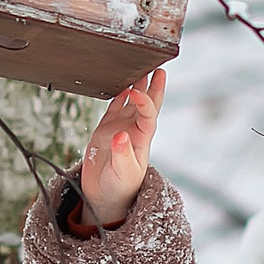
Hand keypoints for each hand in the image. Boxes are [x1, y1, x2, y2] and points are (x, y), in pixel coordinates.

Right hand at [78, 69, 164, 225]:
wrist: (106, 197)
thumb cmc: (120, 187)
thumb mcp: (124, 173)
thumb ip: (122, 155)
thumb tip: (120, 136)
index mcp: (142, 138)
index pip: (148, 113)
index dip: (145, 100)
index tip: (136, 92)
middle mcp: (133, 130)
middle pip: (148, 103)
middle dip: (153, 86)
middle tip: (158, 67)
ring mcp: (120, 128)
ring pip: (131, 102)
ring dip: (136, 86)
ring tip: (140, 69)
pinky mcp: (105, 130)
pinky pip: (114, 108)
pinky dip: (117, 96)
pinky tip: (119, 84)